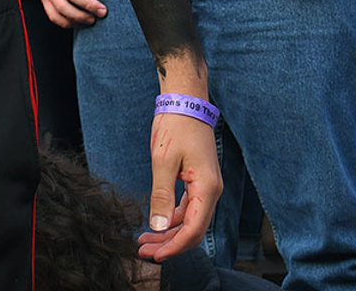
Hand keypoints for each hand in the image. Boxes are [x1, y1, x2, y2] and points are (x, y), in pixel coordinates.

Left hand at [139, 112, 221, 259]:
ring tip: (145, 239)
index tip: (154, 255)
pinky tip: (157, 221)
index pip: (193, 230)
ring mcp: (206, 185)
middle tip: (144, 251)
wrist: (185, 99)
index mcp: (207, 188)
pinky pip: (188, 206)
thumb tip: (157, 226)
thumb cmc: (175, 125)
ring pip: (189, 218)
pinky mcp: (199, 179)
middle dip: (169, 243)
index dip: (174, 246)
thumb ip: (161, 195)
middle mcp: (211, 190)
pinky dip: (172, 216)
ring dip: (169, 231)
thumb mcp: (163, 160)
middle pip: (192, 228)